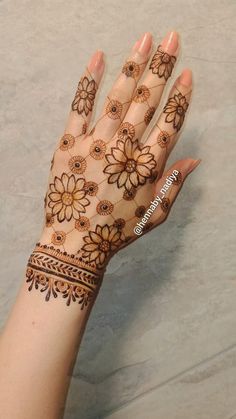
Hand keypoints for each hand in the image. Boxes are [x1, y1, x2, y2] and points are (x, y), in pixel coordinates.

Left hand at [26, 31, 199, 308]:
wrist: (75, 243)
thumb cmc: (117, 231)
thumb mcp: (154, 214)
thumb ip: (174, 184)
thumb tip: (195, 159)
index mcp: (147, 167)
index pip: (170, 123)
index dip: (180, 97)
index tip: (188, 74)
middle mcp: (124, 149)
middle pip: (147, 102)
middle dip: (162, 67)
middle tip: (171, 38)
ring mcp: (96, 143)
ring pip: (118, 98)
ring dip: (133, 67)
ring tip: (144, 39)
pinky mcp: (70, 142)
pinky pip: (80, 106)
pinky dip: (89, 82)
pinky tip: (98, 58)